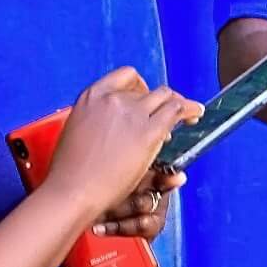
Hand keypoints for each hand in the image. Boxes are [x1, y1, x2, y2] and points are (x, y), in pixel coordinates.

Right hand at [48, 68, 192, 224]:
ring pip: (166, 96)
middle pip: (148, 90)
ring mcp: (131, 114)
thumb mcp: (78, 132)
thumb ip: (98, 121)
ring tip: (189, 114)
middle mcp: (112, 100)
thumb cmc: (71, 171)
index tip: (147, 97)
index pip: (125, 77)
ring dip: (180, 103)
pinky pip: (176, 112)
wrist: (73, 190)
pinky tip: (195, 115)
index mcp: (91, 97)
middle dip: (162, 101)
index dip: (142, 86)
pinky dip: (190, 110)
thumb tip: (115, 125)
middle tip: (170, 114)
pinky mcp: (148, 132)